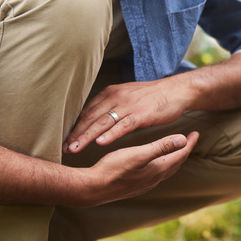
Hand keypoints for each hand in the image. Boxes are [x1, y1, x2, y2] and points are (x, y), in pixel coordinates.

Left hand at [64, 76, 190, 153]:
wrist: (176, 91)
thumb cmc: (152, 97)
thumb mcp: (127, 97)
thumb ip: (111, 106)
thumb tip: (96, 118)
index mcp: (111, 93)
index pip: (87, 111)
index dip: (75, 126)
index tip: (64, 140)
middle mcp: (116, 97)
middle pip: (91, 117)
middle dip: (75, 133)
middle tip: (63, 148)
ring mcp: (128, 105)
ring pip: (103, 122)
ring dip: (87, 136)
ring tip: (75, 149)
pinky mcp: (141, 114)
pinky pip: (123, 125)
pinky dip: (111, 134)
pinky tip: (100, 143)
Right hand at [85, 131, 197, 205]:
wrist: (93, 188)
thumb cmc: (113, 169)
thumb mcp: (138, 154)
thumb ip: (161, 146)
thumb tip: (183, 139)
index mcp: (157, 169)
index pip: (180, 154)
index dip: (189, 143)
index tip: (196, 132)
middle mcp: (154, 178)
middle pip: (176, 163)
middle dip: (184, 150)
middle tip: (191, 140)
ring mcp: (145, 184)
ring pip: (166, 169)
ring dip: (174, 159)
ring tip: (176, 150)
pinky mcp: (135, 185)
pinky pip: (156, 174)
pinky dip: (162, 165)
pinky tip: (154, 163)